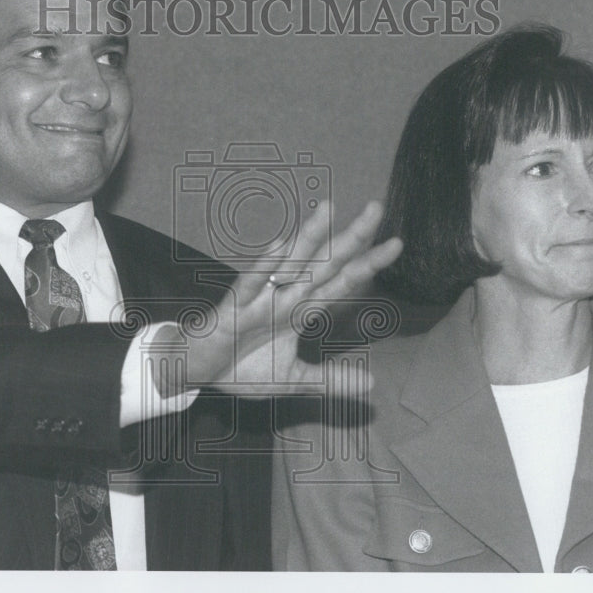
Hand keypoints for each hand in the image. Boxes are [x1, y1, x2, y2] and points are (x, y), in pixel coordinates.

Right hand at [155, 200, 401, 396]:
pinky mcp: (233, 308)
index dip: (368, 264)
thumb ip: (331, 380)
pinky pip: (250, 284)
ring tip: (328, 210)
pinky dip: (264, 267)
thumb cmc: (240, 366)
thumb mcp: (294, 379)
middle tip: (377, 207)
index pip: (342, 282)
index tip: (397, 244)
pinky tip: (279, 247)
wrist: (195, 372)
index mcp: (301, 310)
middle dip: (350, 238)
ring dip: (308, 238)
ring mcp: (260, 299)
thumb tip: (372, 384)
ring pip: (289, 264)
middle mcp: (285, 296)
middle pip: (325, 263)